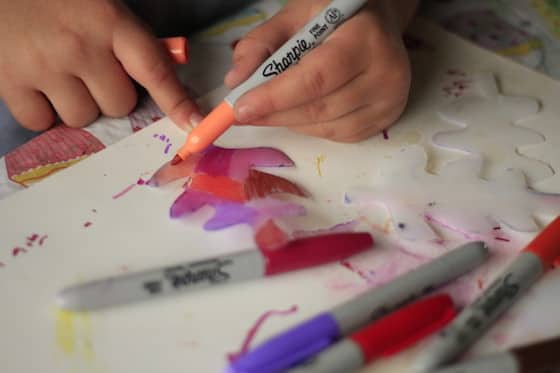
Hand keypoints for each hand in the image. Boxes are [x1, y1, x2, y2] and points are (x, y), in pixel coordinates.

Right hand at [0, 0, 200, 130]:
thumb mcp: (101, 6)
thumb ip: (130, 39)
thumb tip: (166, 74)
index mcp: (109, 22)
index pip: (154, 70)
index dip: (176, 101)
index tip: (193, 124)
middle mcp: (80, 47)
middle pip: (119, 105)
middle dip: (111, 95)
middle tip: (92, 73)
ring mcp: (43, 66)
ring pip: (83, 118)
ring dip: (78, 105)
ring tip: (62, 78)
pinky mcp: (10, 81)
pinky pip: (42, 122)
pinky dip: (43, 112)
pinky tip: (37, 87)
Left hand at [225, 0, 417, 141]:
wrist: (379, 22)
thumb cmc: (335, 15)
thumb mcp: (296, 15)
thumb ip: (261, 43)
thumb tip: (235, 82)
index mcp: (365, 38)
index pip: (316, 78)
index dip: (275, 97)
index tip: (240, 108)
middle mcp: (386, 73)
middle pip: (318, 108)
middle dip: (273, 114)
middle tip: (241, 114)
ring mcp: (389, 101)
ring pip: (325, 127)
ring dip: (287, 122)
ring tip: (265, 110)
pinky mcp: (385, 121)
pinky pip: (336, 136)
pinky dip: (308, 128)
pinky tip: (297, 112)